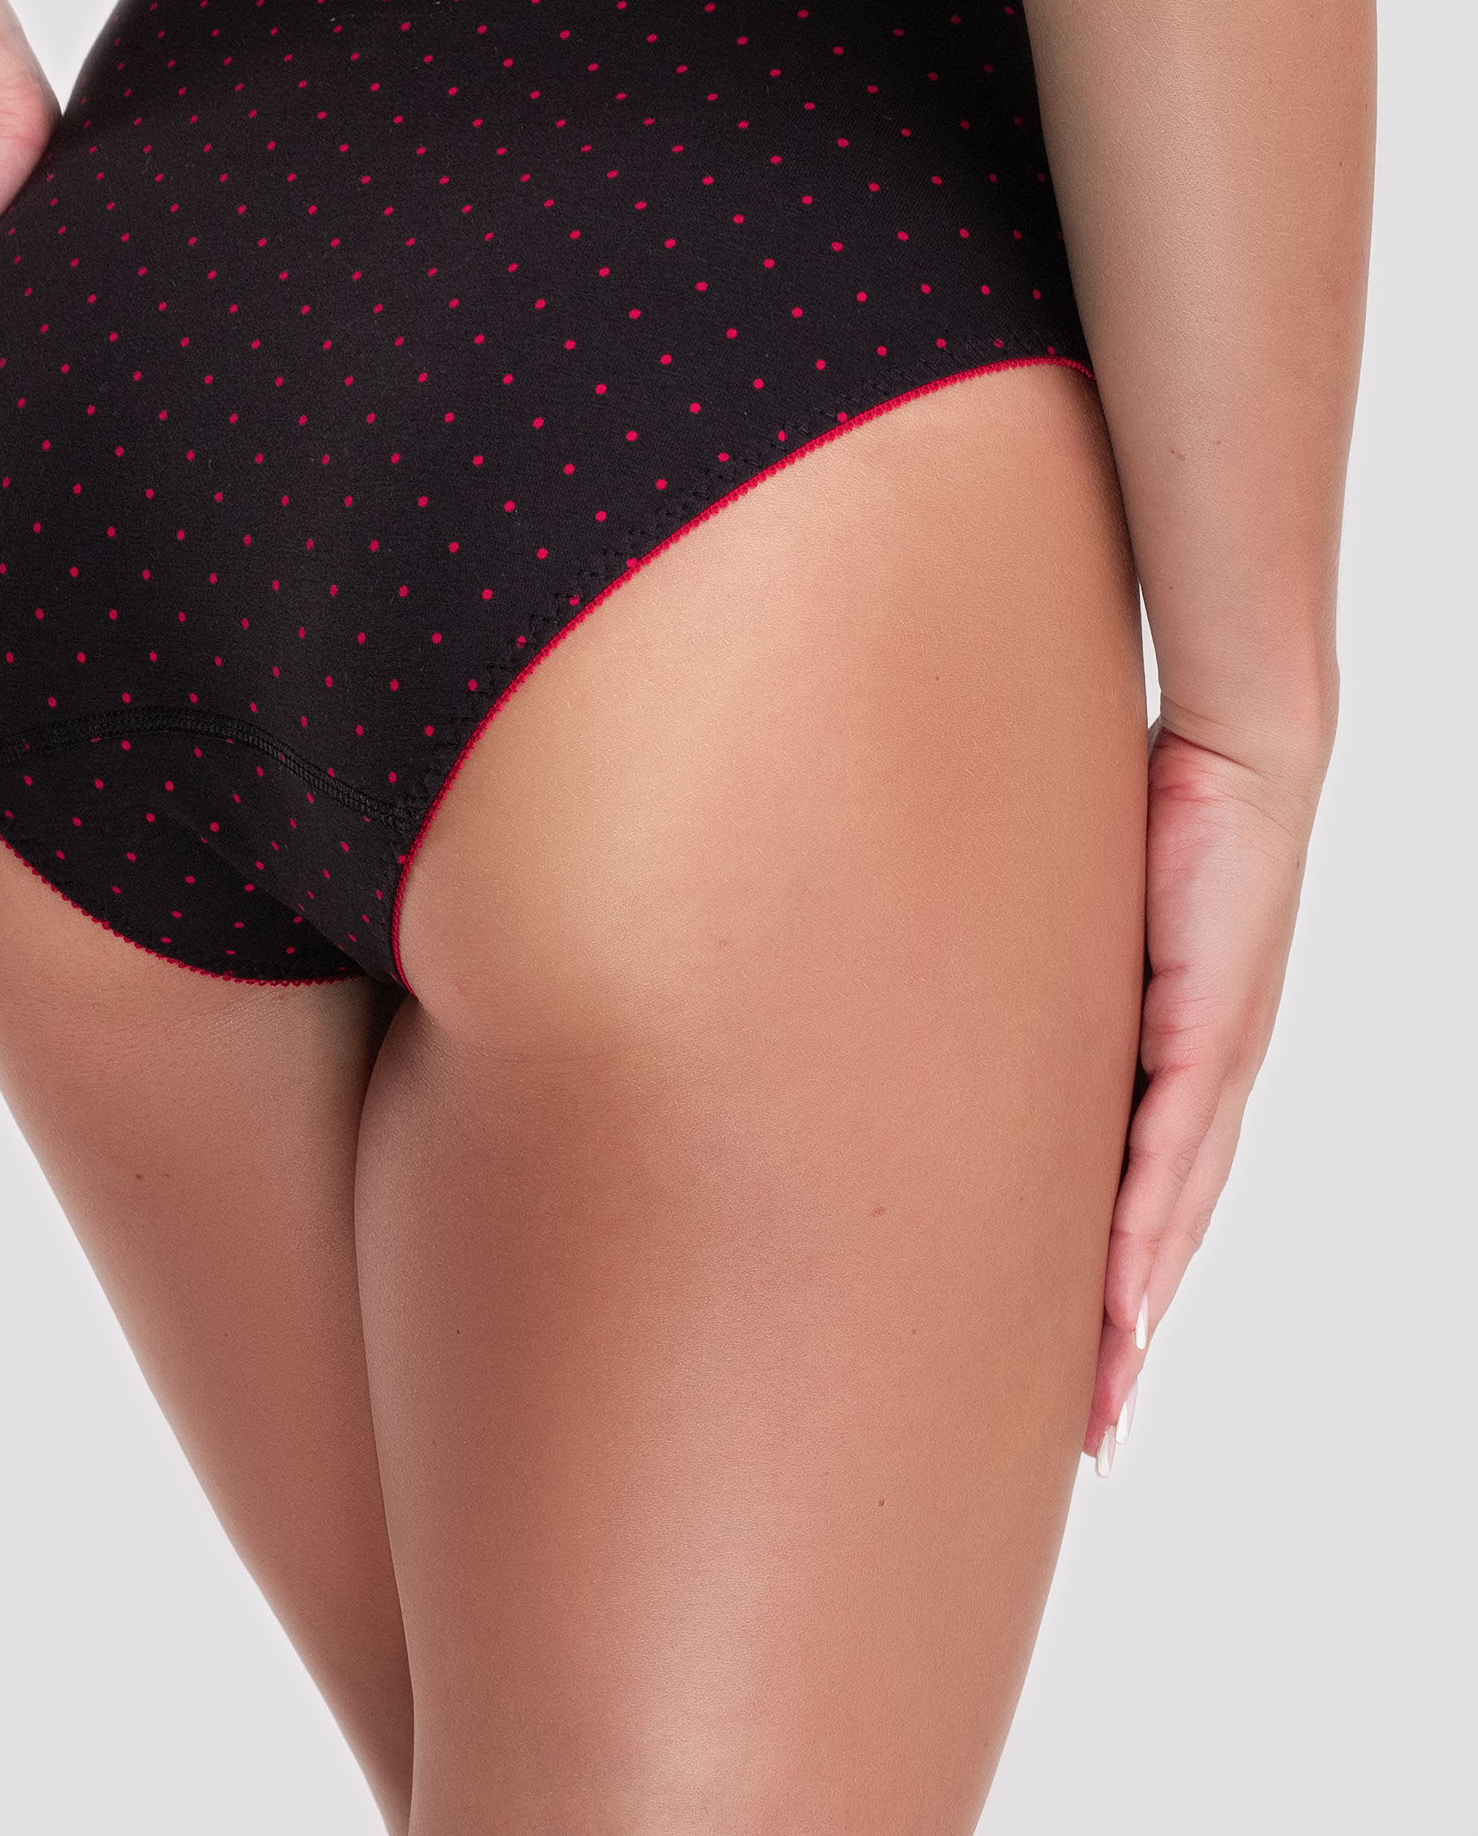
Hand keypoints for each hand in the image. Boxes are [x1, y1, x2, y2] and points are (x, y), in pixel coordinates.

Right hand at [1085, 722, 1323, 1466]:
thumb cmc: (1160, 819)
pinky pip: (1173, 1154)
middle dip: (1126, 1346)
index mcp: (1170, 1067)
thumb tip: (948, 1005)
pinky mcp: (1212, 1033)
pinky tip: (1127, 1294)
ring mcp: (1214, 1068)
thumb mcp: (1076, 922)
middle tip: (1094, 1436)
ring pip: (1172, 1223)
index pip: (1135, 1202)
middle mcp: (1202, 1087)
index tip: (1079, 1373)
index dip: (1110, 1295)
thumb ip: (1033, 979)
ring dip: (1135, 1317)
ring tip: (1105, 1398)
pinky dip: (1150, 1232)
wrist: (1244, 756)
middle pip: (1163, 1244)